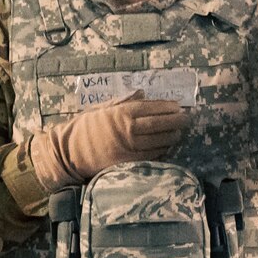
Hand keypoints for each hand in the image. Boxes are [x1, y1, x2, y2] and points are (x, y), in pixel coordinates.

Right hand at [29, 94, 189, 189]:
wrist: (70, 152)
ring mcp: (129, 148)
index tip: (178, 106)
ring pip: (157, 141)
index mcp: (121, 113)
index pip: (151, 108)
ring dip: (172, 136)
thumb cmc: (85, 128)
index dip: (167, 107)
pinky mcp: (128, 163)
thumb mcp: (101, 109)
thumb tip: (142, 94)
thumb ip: (122, 101)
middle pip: (159, 124)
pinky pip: (150, 156)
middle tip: (187, 118)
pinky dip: (162, 151)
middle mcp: (127, 129)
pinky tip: (168, 147)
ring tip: (180, 132)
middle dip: (175, 121)